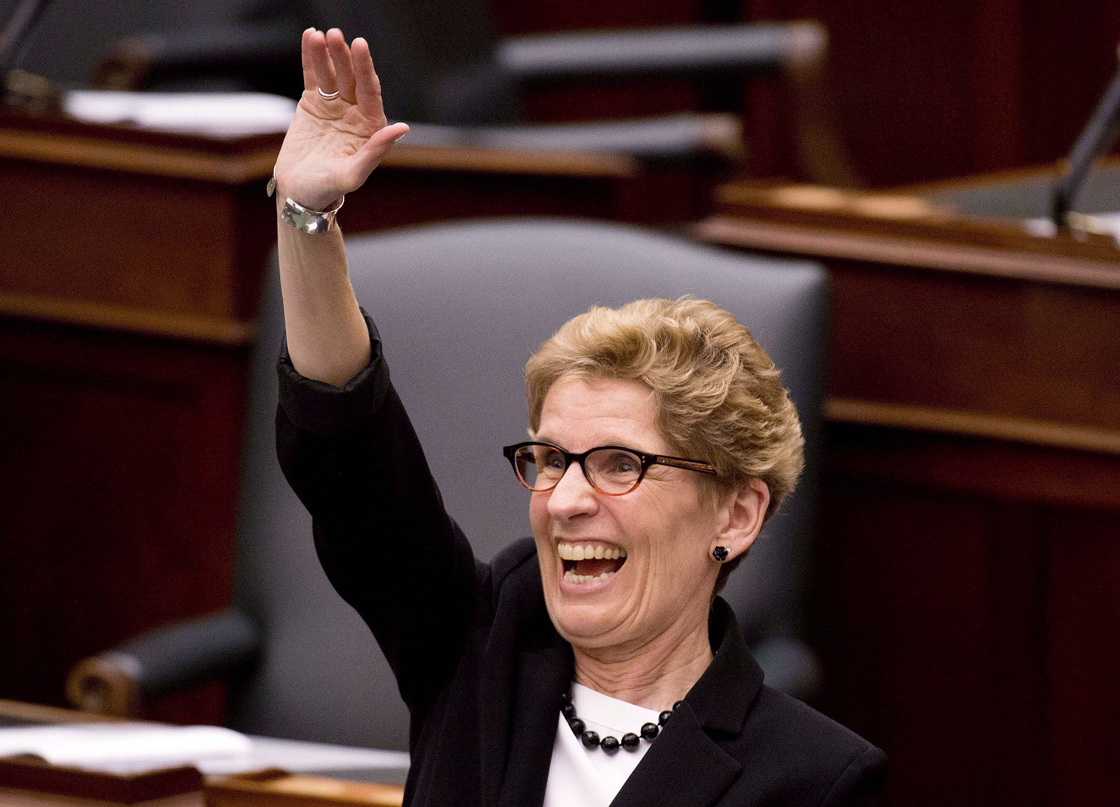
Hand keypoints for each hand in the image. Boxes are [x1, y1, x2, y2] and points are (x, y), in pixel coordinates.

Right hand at [274, 28, 408, 210]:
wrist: (300, 192)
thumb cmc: (329, 188)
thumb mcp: (352, 174)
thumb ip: (375, 152)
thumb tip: (402, 128)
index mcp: (371, 127)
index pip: (369, 92)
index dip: (365, 69)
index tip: (359, 46)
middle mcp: (356, 112)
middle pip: (351, 78)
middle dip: (344, 57)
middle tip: (337, 36)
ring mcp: (334, 106)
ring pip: (331, 74)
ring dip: (327, 53)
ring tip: (320, 35)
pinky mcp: (313, 103)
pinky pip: (313, 76)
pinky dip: (311, 57)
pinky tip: (310, 38)